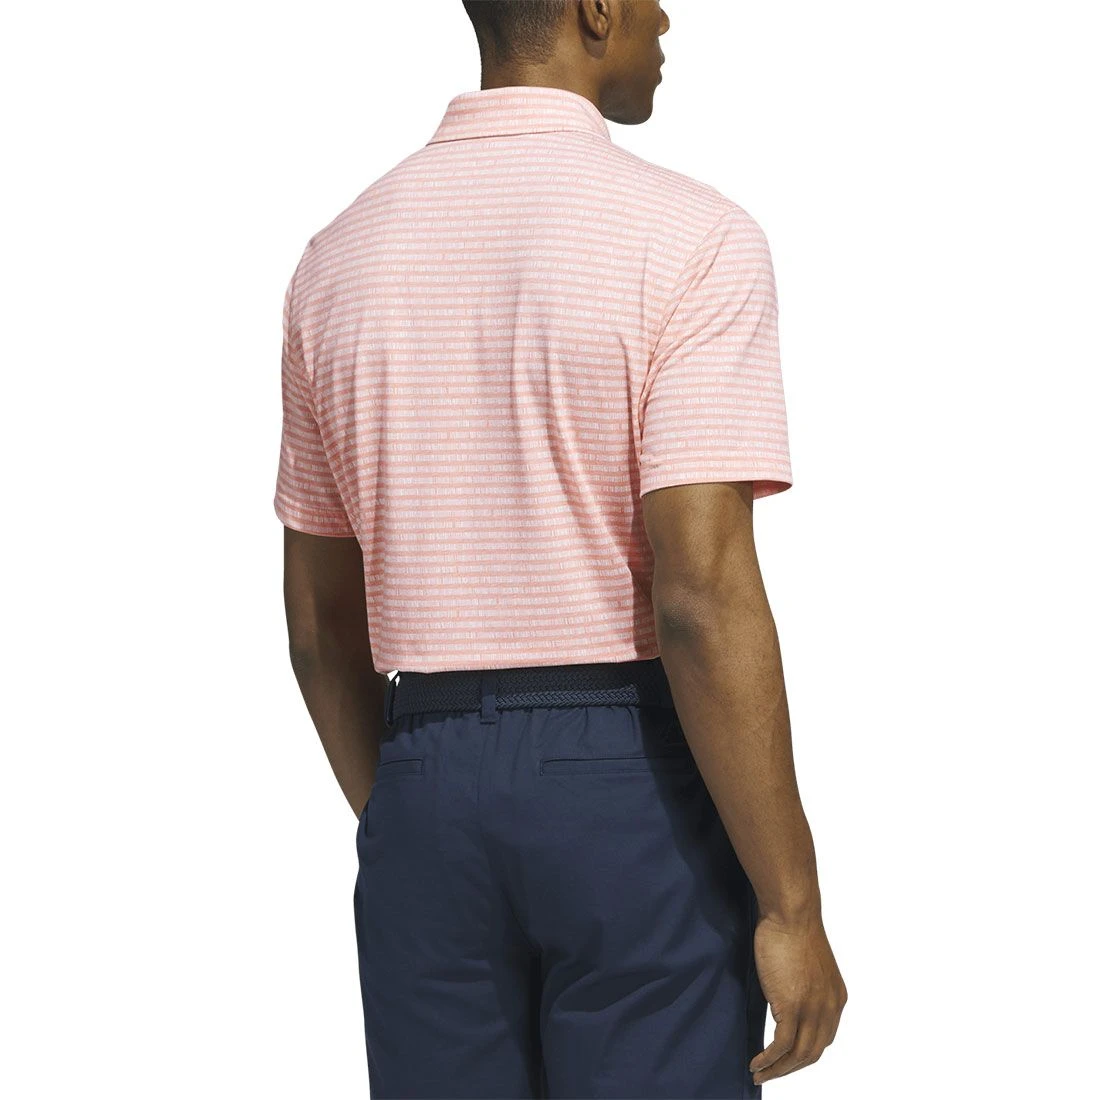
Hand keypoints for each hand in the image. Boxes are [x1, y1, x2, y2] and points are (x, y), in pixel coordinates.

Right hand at [749, 909, 846, 1085]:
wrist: (790, 914)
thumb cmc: (791, 929)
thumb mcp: (804, 966)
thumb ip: (800, 989)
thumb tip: (781, 1003)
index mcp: (836, 998)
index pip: (822, 1038)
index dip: (803, 1053)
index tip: (784, 1059)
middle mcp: (830, 1009)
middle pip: (812, 1053)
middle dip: (790, 1069)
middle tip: (769, 1075)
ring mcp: (813, 1009)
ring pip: (798, 1055)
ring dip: (777, 1070)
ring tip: (759, 1074)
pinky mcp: (793, 1006)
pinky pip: (781, 1045)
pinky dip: (768, 1059)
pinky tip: (756, 1062)